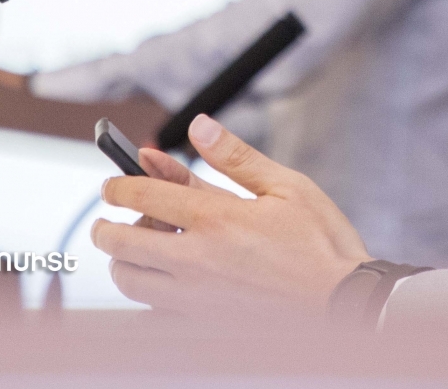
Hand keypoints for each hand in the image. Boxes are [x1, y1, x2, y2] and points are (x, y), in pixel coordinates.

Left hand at [93, 114, 370, 311]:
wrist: (341, 304)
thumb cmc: (321, 243)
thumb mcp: (287, 187)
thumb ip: (236, 157)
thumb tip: (199, 126)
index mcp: (216, 218)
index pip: (143, 196)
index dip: (118, 184)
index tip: (111, 183)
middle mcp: (196, 259)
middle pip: (123, 243)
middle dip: (106, 226)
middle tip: (108, 219)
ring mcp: (196, 296)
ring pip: (131, 281)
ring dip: (122, 261)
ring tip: (134, 249)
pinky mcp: (204, 322)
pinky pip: (154, 308)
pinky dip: (148, 290)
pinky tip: (163, 280)